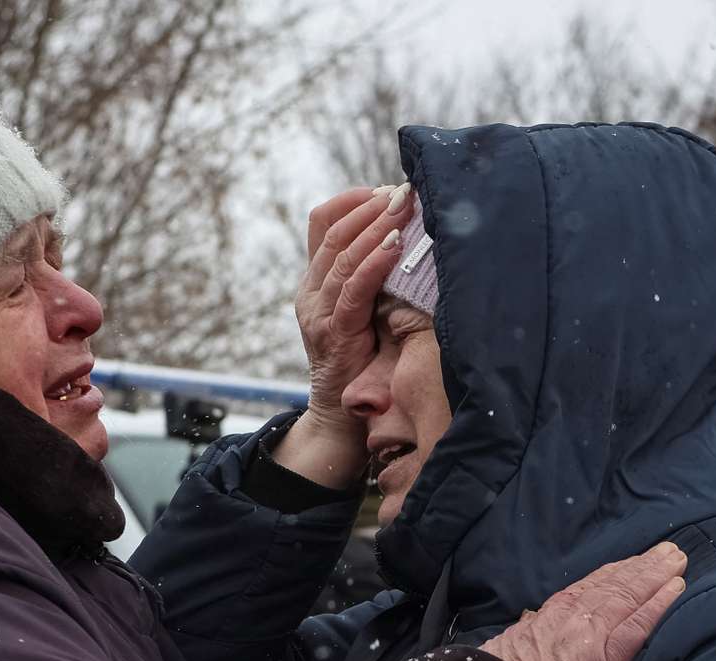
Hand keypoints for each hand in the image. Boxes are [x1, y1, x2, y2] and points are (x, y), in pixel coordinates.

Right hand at [270, 185, 414, 488]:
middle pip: (332, 233)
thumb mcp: (363, 310)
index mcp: (314, 281)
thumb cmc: (362, 362)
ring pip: (342, 256)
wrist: (341, 417)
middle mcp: (310, 291)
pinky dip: (375, 263)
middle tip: (402, 190)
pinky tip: (394, 245)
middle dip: (369, 207)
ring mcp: (318, 311)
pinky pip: (354, 289)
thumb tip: (406, 236)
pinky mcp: (334, 332)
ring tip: (402, 206)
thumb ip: (372, 279)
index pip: (320, 223)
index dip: (350, 201)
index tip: (381, 188)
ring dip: (375, 227)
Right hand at [480, 542, 688, 660]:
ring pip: (631, 595)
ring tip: (677, 561)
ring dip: (657, 575)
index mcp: (555, 611)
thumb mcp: (514, 639)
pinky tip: (676, 589)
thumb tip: (535, 617)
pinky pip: (639, 625)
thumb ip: (532, 626)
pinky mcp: (607, 656)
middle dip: (644, 566)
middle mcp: (576, 614)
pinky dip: (659, 604)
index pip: (593, 584)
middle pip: (617, 583)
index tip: (635, 559)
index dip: (618, 570)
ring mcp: (593, 632)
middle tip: (668, 551)